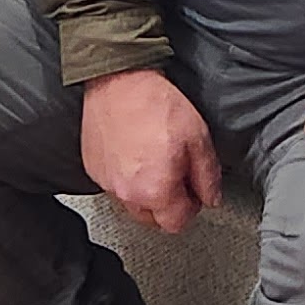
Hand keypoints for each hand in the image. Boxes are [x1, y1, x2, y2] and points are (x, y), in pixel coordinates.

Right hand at [79, 70, 222, 234]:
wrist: (118, 81)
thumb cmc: (155, 104)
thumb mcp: (198, 138)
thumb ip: (208, 176)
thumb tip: (211, 198)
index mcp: (155, 191)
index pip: (176, 223)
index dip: (191, 207)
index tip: (193, 190)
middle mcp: (126, 193)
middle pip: (152, 218)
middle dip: (168, 203)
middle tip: (176, 174)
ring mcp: (106, 182)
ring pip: (132, 202)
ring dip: (145, 190)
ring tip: (153, 159)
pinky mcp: (93, 169)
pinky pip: (114, 184)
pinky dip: (126, 176)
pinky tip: (134, 152)